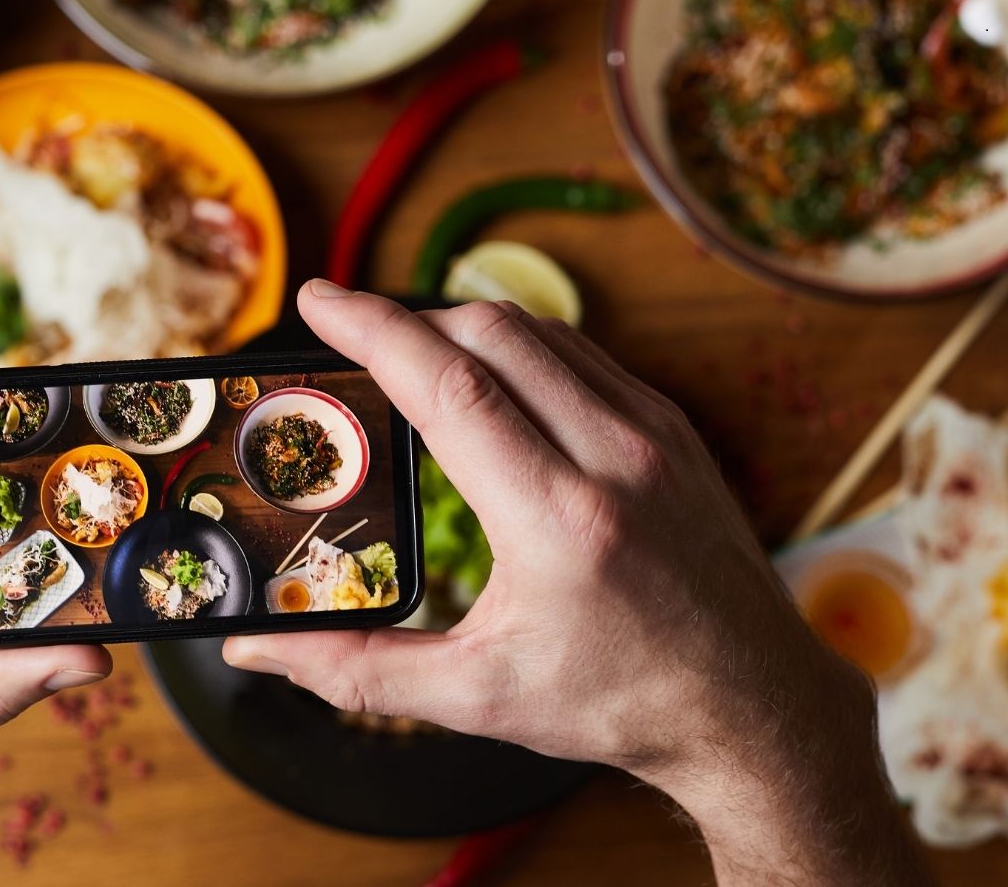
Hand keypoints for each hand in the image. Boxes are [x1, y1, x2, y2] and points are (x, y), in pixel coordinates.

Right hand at [224, 283, 927, 885]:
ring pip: (539, 331)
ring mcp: (654, 434)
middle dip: (406, 318)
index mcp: (560, 522)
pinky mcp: (673, 429)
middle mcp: (615, 458)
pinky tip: (484, 380)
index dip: (372, 329)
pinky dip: (520, 349)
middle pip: (490, 333)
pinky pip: (582, 354)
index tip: (315, 300)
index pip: (450, 386)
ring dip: (461, 326)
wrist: (753, 706)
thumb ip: (356, 669)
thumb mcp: (478, 697)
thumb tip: (254, 647)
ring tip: (405, 353)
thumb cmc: (620, 704)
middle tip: (345, 330)